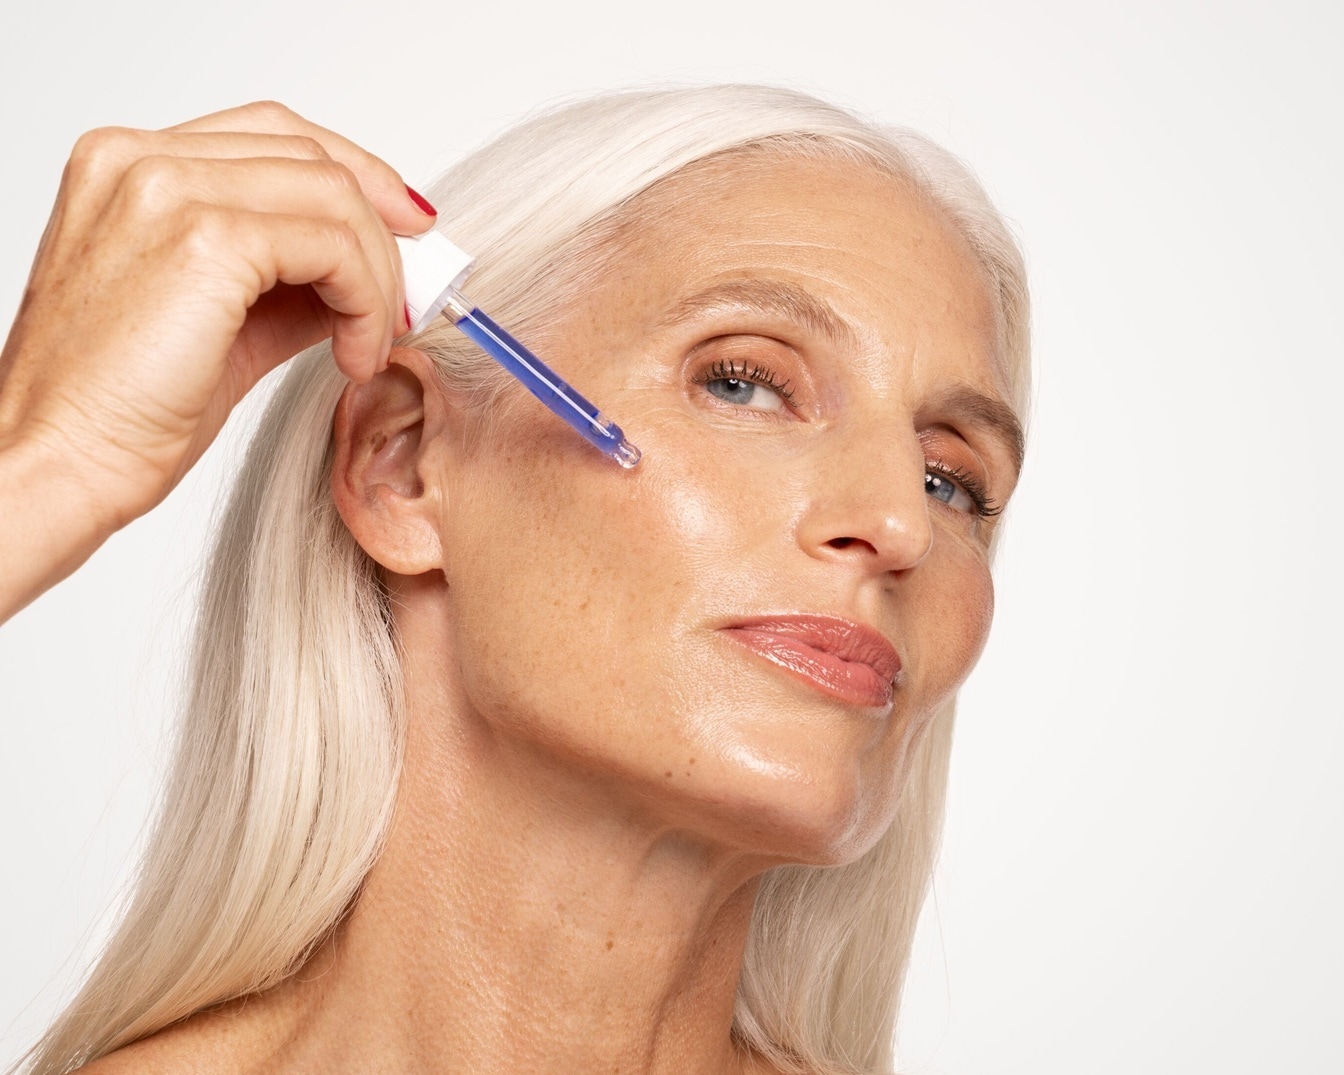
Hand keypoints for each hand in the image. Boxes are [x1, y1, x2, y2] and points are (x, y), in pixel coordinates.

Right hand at [0, 101, 434, 618]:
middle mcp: (142, 159)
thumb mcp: (226, 323)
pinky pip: (333, 244)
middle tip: (404, 300)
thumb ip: (292, 281)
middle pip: (313, 156)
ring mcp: (167, 189)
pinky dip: (365, 299)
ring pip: (334, 195)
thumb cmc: (121, 409)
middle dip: (381, 231)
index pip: (275, 133)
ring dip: (377, 275)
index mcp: (131, 165)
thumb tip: (372, 274)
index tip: (404, 228)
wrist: (62, 461)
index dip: (356, 175)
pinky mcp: (205, 238)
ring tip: (370, 343)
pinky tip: (354, 354)